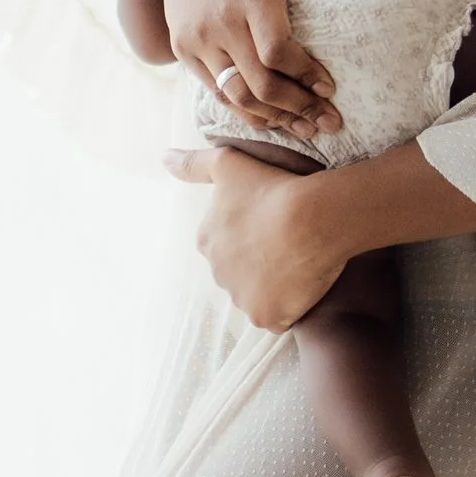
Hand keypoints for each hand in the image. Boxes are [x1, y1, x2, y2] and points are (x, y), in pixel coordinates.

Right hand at [153, 0, 351, 137]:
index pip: (277, 51)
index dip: (306, 76)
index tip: (330, 88)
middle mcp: (220, 22)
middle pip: (260, 83)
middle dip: (298, 108)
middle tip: (330, 122)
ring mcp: (198, 40)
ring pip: (236, 96)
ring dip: (273, 118)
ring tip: (305, 129)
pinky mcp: (184, 51)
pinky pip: (217, 92)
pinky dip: (246, 111)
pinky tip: (272, 118)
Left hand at [162, 146, 350, 326]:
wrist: (312, 218)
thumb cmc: (272, 187)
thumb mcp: (227, 163)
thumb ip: (193, 164)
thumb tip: (163, 159)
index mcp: (206, 241)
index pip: (226, 244)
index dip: (252, 235)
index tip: (273, 224)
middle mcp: (217, 273)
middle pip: (239, 272)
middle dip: (259, 263)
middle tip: (289, 244)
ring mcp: (241, 299)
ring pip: (257, 295)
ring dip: (274, 286)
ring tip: (299, 263)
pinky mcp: (266, 317)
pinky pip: (276, 317)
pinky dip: (288, 307)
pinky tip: (303, 286)